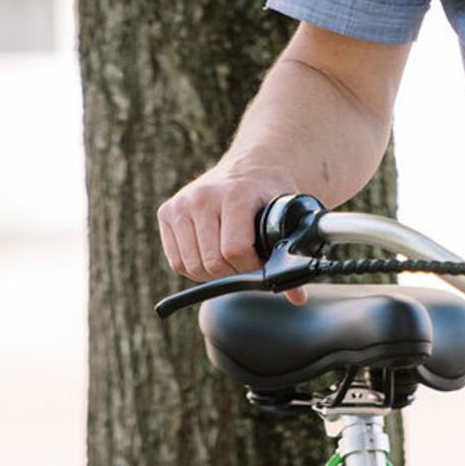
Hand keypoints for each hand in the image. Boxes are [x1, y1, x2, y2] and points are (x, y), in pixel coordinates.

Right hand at [157, 166, 307, 300]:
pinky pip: (176, 261)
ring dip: (212, 273)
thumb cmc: (267, 194)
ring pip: (191, 266)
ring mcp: (181, 203)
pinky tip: (210, 254)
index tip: (260, 262)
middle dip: (232, 271)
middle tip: (245, 261)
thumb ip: (288, 255)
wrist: (248, 166)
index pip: (234, 250)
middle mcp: (203, 196)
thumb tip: (298, 298)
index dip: (250, 266)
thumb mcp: (284, 218)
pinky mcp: (166, 211)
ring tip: (229, 259)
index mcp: (235, 194)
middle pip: (212, 262)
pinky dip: (194, 267)